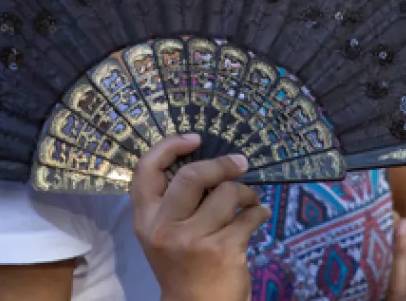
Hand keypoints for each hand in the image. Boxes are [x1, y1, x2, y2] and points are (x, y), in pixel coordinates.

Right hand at [131, 134, 270, 300]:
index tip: (194, 139)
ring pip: (227, 194)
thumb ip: (174, 203)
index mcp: (145, 220)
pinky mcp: (223, 250)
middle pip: (192, 176)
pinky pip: (249, 216)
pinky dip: (260, 212)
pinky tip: (259, 217)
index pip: (146, 170)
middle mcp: (165, 228)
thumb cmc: (183, 266)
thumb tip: (209, 164)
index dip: (169, 147)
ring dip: (246, 193)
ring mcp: (194, 240)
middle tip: (240, 163)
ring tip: (251, 202)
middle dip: (221, 165)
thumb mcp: (165, 234)